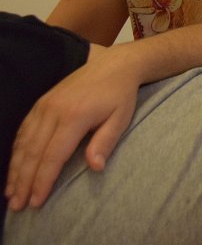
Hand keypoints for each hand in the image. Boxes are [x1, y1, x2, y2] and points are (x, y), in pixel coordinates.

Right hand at [5, 45, 139, 210]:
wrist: (114, 65)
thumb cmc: (120, 95)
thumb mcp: (121, 118)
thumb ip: (106, 142)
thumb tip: (95, 168)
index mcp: (74, 116)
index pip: (53, 156)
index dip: (43, 181)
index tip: (36, 202)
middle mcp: (53, 111)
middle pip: (33, 153)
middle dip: (23, 182)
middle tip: (18, 205)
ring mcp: (44, 105)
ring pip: (23, 142)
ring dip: (15, 169)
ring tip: (11, 193)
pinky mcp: (42, 103)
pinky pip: (24, 130)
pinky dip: (17, 151)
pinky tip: (15, 167)